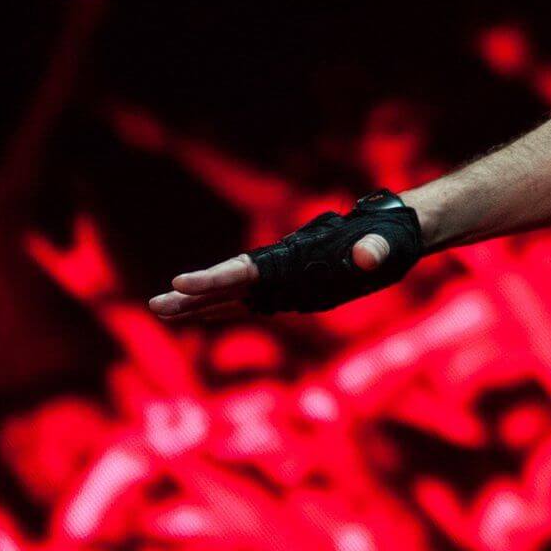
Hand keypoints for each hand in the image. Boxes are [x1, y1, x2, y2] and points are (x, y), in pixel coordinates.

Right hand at [148, 193, 419, 319]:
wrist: (396, 235)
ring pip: (235, 294)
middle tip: (154, 305)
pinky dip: (226, 308)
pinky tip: (201, 315)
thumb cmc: (391, 240)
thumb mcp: (387, 246)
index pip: (247, 269)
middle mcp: (286, 269)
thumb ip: (373, 250)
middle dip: (193, 295)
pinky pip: (253, 302)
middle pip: (230, 283)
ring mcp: (287, 281)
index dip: (214, 278)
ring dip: (200, 305)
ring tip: (160, 311)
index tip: (180, 282)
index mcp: (298, 258)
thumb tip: (366, 256)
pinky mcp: (294, 291)